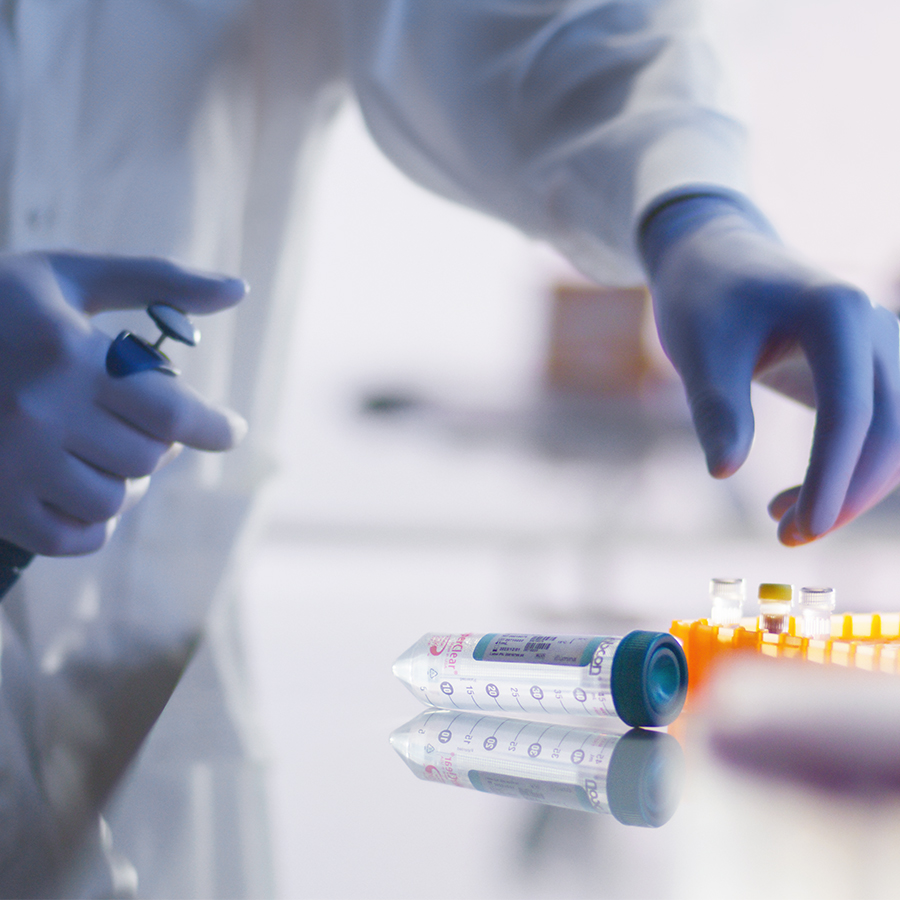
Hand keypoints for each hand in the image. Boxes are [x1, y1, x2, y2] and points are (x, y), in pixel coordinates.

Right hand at [0, 251, 247, 555]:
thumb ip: (157, 280)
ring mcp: (11, 465)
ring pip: (114, 501)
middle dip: (160, 441)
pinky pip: (71, 539)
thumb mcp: (68, 276)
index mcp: (69, 357)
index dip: (217, 427)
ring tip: (105, 453)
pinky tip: (80, 488)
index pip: (175, 414)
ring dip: (125, 480)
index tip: (232, 429)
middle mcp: (41, 415)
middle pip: (149, 459)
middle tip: (142, 422)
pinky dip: (91, 524)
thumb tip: (238, 289)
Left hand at [640, 193, 899, 544]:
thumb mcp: (698, 351)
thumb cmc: (703, 301)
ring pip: (898, 434)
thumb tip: (725, 470)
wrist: (716, 258)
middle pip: (893, 428)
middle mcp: (875, 325)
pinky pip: (883, 428)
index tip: (797, 531)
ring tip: (783, 522)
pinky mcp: (870, 365)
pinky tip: (795, 496)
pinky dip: (850, 470)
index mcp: (835, 312)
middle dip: (849, 493)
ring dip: (853, 488)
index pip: (849, 411)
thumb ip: (716, 408)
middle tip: (789, 538)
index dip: (830, 478)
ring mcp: (881, 344)